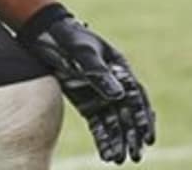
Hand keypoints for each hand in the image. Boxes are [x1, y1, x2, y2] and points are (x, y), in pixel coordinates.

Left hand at [18, 4, 155, 163]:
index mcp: (119, 68)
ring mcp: (100, 94)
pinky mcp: (86, 103)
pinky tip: (106, 155)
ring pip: (114, 122)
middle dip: (132, 135)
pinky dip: (103, 139)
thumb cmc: (68, 38)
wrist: (44, 34)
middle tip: (136, 156)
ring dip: (118, 141)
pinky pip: (98, 124)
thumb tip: (119, 96)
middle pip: (127, 113)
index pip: (135, 97)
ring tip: (119, 160)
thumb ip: (99, 74)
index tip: (147, 137)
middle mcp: (114, 83)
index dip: (142, 118)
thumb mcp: (83, 53)